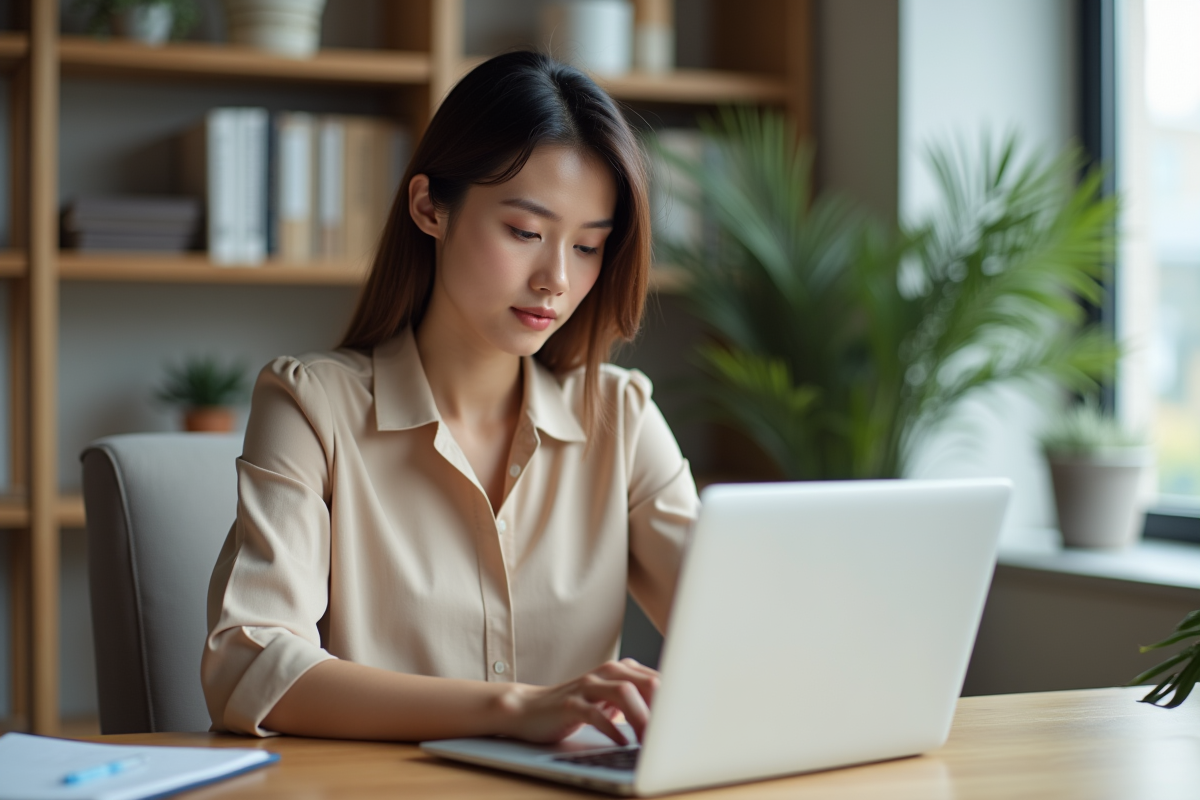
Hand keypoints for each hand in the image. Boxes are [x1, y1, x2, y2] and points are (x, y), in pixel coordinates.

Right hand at [498, 658, 659, 745]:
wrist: (531, 709)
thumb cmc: (576, 707)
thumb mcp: (610, 703)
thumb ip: (637, 704)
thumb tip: (670, 721)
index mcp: (621, 671)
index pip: (658, 681)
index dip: (675, 703)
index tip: (687, 725)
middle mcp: (606, 672)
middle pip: (646, 683)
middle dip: (662, 710)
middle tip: (672, 735)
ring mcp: (587, 686)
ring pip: (624, 694)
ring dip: (641, 719)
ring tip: (649, 742)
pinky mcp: (570, 704)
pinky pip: (596, 714)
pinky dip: (612, 729)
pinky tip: (622, 743)